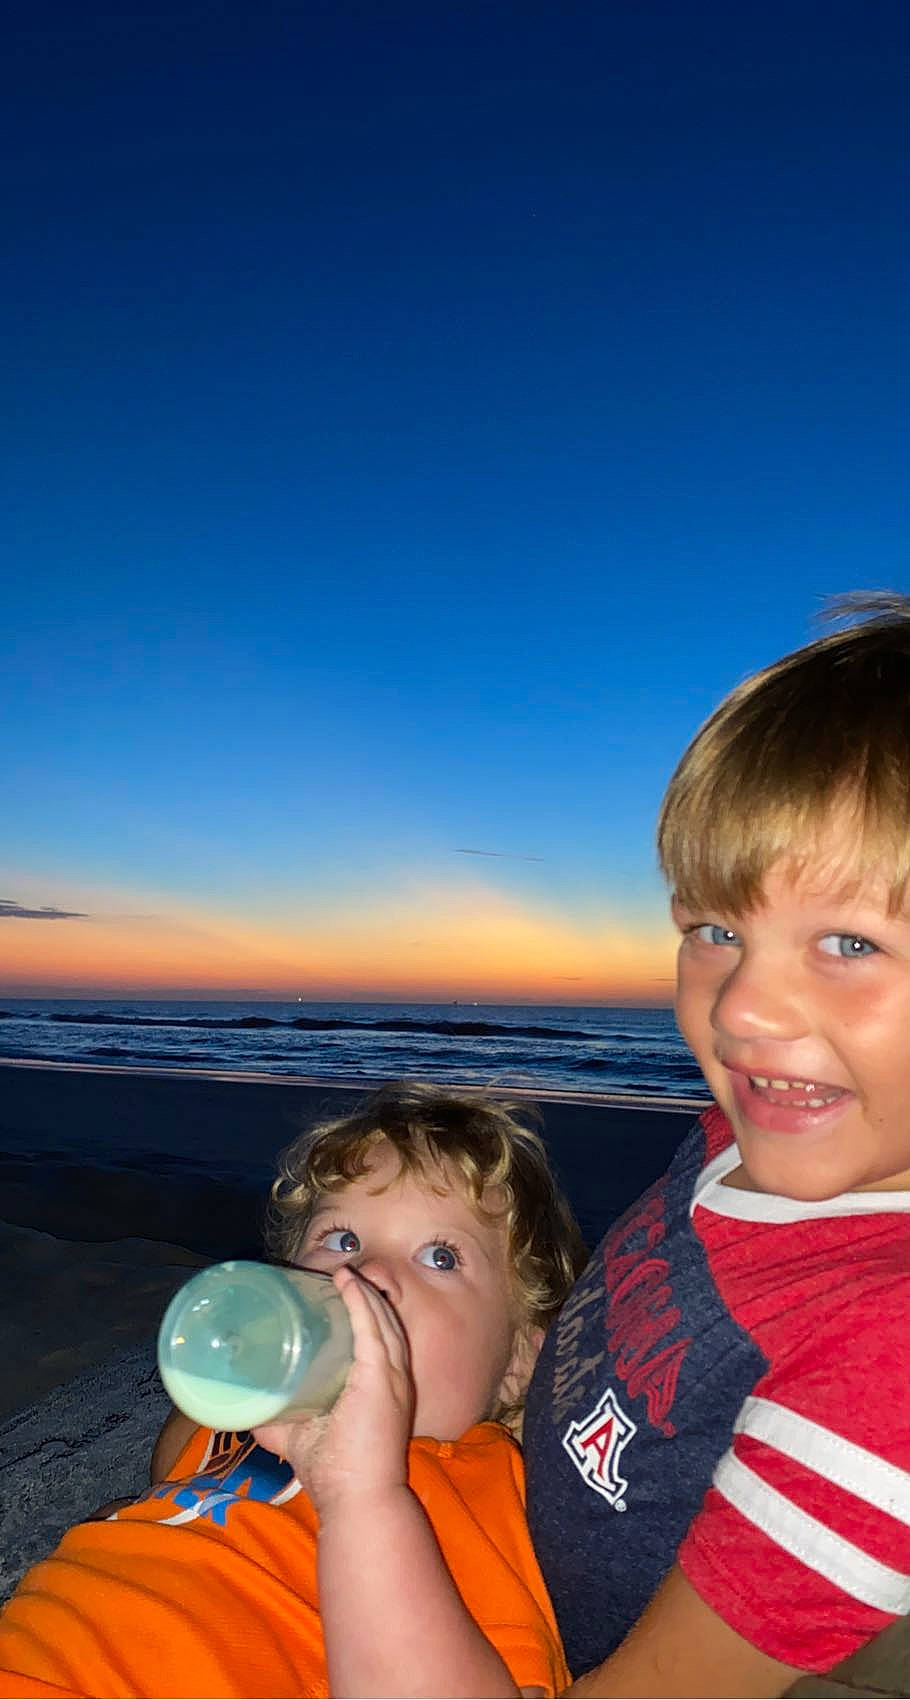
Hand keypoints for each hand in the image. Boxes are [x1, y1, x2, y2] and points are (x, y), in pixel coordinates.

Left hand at [252, 1265, 414, 1518]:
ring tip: (339, 1273)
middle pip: (381, 1320)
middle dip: (361, 1295)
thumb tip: (238, 1404)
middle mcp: (392, 1376)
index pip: (376, 1336)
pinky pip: (373, 1331)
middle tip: (334, 1277)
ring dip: (360, 1292)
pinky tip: (347, 1283)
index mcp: (379, 1385)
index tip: (334, 1291)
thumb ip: (272, 1418)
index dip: (360, 1311)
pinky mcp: (381, 1381)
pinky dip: (361, 1304)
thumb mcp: (295, 1436)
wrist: (355, 1501)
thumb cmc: (332, 1473)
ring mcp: (390, 1377)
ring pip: (380, 1319)